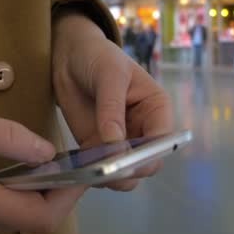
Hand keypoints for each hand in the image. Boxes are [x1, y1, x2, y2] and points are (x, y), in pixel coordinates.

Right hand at [0, 104, 84, 233]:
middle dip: (61, 192)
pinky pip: (4, 212)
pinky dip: (24, 193)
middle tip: (76, 158)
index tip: (85, 166)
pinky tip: (28, 168)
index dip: (69, 194)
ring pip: (20, 218)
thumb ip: (5, 137)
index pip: (39, 215)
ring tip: (57, 159)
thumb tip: (48, 151)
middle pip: (34, 220)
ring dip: (44, 193)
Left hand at [52, 13, 173, 190]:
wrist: (71, 55)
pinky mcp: (97, 147)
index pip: (163, 140)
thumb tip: (115, 142)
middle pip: (147, 162)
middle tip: (107, 170)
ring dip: (112, 178)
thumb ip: (111, 108)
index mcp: (156, 109)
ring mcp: (121, 141)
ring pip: (126, 172)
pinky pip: (101, 169)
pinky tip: (80, 171)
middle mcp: (143, 129)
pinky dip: (93, 175)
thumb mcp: (109, 75)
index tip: (128, 160)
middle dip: (131, 170)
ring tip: (93, 172)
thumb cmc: (98, 57)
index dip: (150, 155)